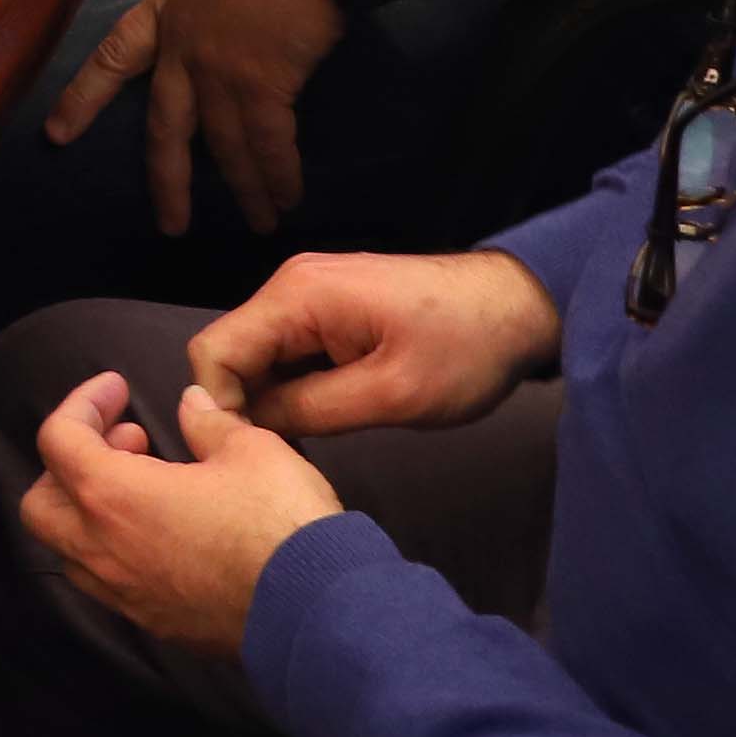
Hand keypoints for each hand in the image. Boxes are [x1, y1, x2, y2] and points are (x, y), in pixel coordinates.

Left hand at [18, 370, 337, 656]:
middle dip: (69, 465)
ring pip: (71, 551)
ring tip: (148, 486)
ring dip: (91, 512)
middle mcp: (103, 551)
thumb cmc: (281, 523)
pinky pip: (111, 584)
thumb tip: (191, 405)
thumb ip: (208, 422)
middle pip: (41, 504)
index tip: (117, 390)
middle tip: (127, 443)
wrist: (319, 614)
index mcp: (112, 497)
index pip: (57, 440)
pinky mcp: (156, 624)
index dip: (81, 404)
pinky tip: (169, 534)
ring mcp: (126, 595)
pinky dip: (120, 551)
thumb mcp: (251, 448)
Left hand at [41, 0, 346, 234]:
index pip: (114, 55)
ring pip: (225, 146)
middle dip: (168, 180)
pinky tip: (287, 198)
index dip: (86, 97)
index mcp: (169, 5)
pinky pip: (267, 144)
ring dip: (245, 189)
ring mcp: (219, 71)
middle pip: (166, 127)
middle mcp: (184, 47)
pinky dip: (279, 174)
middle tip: (170, 224)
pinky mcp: (262, 86)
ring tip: (261, 223)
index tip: (56, 134)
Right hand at [188, 251, 562, 438]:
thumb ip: (310, 410)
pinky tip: (331, 409)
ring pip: (259, 353)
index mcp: (298, 296)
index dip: (221, 407)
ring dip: (275, 396)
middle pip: (232, 352)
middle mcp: (291, 285)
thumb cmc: (465, 349)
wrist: (522, 305)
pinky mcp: (330, 304)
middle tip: (291, 452)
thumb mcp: (390, 395)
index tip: (254, 451)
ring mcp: (310, 291)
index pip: (213, 352)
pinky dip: (297, 382)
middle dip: (248, 404)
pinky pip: (289, 347)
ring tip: (315, 436)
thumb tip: (247, 427)